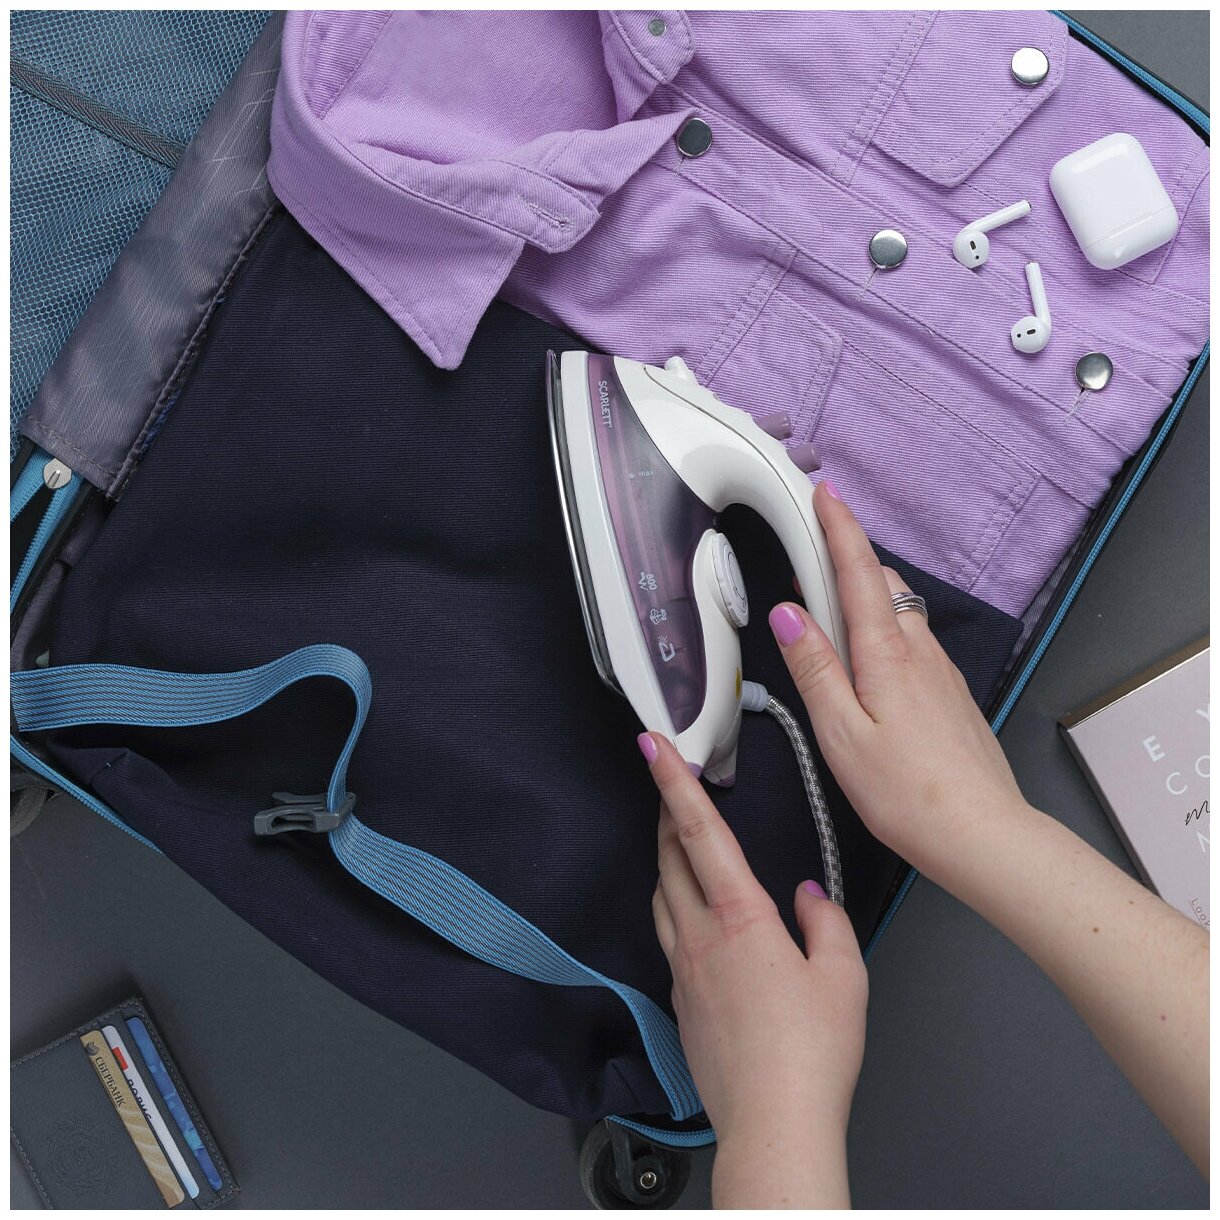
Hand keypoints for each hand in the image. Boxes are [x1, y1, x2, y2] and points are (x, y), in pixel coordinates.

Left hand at [641, 731, 866, 1207]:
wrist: (772, 1125)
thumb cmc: (812, 1054)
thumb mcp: (844, 976)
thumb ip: (824, 922)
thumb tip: (805, 897)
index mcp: (740, 918)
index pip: (698, 833)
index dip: (674, 783)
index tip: (652, 747)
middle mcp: (700, 937)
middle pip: (669, 858)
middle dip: (666, 812)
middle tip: (670, 782)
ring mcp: (683, 969)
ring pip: (661, 895)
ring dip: (666, 859)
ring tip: (679, 839)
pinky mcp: (680, 1000)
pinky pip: (668, 936)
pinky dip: (674, 907)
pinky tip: (696, 916)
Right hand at [769, 481, 1027, 874]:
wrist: (981, 833)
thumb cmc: (906, 792)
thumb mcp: (840, 733)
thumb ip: (814, 668)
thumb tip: (790, 613)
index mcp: (885, 654)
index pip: (860, 572)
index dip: (840, 528)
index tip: (825, 494)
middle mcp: (919, 651)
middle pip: (884, 584)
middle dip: (848, 559)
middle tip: (809, 557)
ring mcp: (940, 671)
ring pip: (900, 613)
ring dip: (866, 597)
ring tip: (828, 613)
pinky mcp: (949, 693)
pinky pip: (912, 642)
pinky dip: (883, 631)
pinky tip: (867, 665)